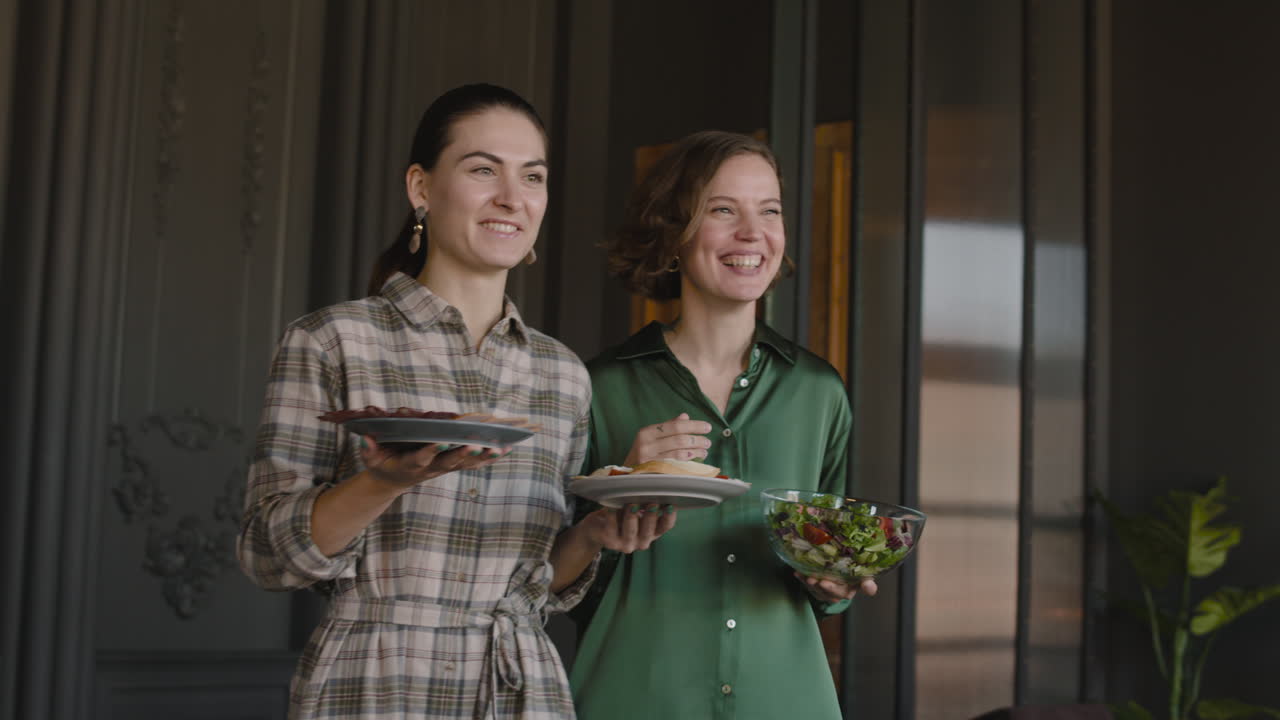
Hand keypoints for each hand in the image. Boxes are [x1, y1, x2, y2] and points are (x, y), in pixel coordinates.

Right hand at [358, 435, 509, 488]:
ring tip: (502, 448)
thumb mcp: (371, 459)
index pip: (422, 458)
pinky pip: (474, 463)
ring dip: (484, 456)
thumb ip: (369, 450)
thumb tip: (366, 438)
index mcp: (411, 465)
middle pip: (450, 462)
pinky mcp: (453, 466)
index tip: (442, 442)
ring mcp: (444, 468)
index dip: (431, 451)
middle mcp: (431, 469)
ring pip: (467, 464)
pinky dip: (490, 457)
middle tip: (477, 446)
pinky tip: (507, 448)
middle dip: (463, 455)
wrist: (393, 480)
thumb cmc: (382, 464)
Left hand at [578, 504, 677, 552]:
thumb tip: (657, 481)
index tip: (671, 504)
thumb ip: (647, 502)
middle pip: (648, 531)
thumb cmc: (621, 515)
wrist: (597, 529)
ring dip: (632, 517)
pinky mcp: (609, 541)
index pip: (665, 527)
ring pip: (630, 531)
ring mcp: (625, 544)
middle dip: (651, 517)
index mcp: (652, 533)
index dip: (669, 517)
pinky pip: (611, 526)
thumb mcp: (637, 509)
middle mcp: (641, 542)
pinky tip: (612, 505)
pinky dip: (612, 515)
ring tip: (632, 503)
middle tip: (652, 503)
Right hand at [624, 412, 712, 466]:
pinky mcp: (654, 474)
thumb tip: (685, 416)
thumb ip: (668, 426)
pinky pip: (676, 467)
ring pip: (679, 455)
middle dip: (697, 440)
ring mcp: (650, 461)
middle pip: (679, 440)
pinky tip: (696, 461)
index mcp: (647, 432)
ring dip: (696, 452)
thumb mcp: (651, 436)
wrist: (626, 474)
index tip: (707, 427)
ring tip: (705, 451)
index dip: (694, 426)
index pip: (675, 426)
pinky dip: (688, 463)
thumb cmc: (642, 452)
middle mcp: (647, 445)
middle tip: (708, 442)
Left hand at [795, 572, 877, 602]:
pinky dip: (802, 580)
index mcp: (849, 591)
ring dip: (811, 584)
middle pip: (830, 592)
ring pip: (817, 590)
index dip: (838, 589)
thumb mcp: (862, 577)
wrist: (842, 575)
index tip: (832, 582)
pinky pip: (808, 586)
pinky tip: (797, 573)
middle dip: (824, 586)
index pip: (845, 592)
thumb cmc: (853, 575)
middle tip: (818, 580)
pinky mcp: (815, 589)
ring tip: (807, 577)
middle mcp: (837, 594)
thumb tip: (870, 585)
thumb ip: (867, 583)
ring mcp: (825, 593)